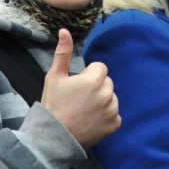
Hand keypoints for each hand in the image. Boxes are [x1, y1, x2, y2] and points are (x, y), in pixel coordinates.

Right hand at [41, 29, 121, 147]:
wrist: (53, 137)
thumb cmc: (53, 105)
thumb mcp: (54, 77)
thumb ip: (63, 53)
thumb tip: (64, 31)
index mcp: (95, 79)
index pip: (100, 68)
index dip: (88, 75)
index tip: (76, 87)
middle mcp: (107, 93)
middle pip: (107, 82)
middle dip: (96, 87)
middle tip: (78, 100)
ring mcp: (113, 109)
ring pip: (111, 97)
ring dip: (102, 101)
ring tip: (84, 111)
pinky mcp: (115, 124)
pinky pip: (114, 114)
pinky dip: (105, 117)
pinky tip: (91, 121)